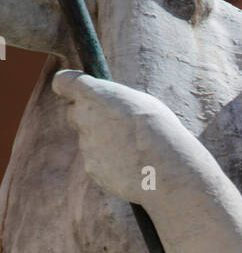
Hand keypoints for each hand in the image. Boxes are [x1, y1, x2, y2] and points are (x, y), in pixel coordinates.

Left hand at [52, 69, 181, 204]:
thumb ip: (114, 101)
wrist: (167, 171)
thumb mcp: (140, 103)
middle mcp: (83, 118)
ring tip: (134, 150)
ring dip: (105, 143)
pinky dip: (110, 163)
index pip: (63, 82)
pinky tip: (132, 166)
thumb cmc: (161, 132)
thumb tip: (106, 106)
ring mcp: (86, 146)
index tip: (75, 90)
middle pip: (74, 113)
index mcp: (94, 95)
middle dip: (90, 117)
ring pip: (89, 140)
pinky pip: (97, 162)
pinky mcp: (92, 169)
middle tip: (115, 124)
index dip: (68, 86)